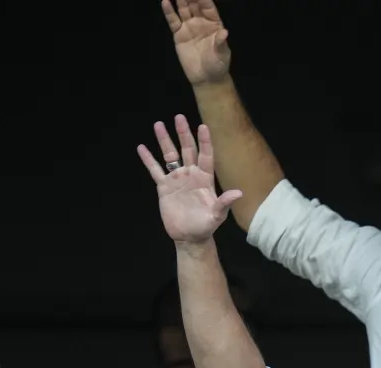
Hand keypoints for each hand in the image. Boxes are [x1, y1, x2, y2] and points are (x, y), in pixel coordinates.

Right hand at [137, 115, 242, 243]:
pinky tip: (141, 148)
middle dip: (183, 133)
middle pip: (187, 150)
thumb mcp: (217, 215)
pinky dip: (148, 159)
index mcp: (205, 179)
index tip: (203, 126)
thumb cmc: (206, 226)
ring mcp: (177, 180)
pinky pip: (155, 170)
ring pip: (170, 155)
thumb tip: (238, 193)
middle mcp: (191, 175)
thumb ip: (225, 203)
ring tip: (159, 124)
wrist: (190, 237)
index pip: (206, 156)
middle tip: (179, 117)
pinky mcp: (164, 187)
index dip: (204, 142)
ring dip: (164, 140)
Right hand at [163, 0, 231, 85]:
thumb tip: (224, 32)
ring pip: (184, 9)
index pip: (208, 7)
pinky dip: (169, 11)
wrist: (206, 78)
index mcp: (214, 24)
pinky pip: (173, 20)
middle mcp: (201, 22)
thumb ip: (221, 43)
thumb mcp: (221, 55)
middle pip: (195, 5)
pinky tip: (165, 2)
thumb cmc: (218, 65)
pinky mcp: (179, 34)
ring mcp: (189, 27)